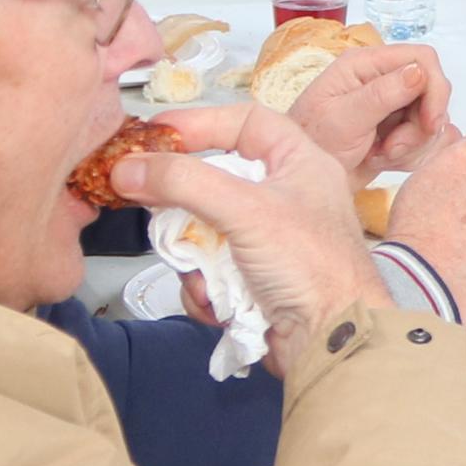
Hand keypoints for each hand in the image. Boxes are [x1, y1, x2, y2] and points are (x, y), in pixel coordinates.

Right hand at [113, 103, 385, 363]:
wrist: (333, 343)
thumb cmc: (316, 270)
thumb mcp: (246, 211)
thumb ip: (184, 183)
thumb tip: (133, 168)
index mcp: (300, 164)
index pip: (245, 122)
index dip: (201, 122)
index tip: (157, 134)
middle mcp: (285, 197)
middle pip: (212, 181)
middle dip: (185, 206)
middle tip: (156, 207)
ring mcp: (267, 241)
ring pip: (203, 232)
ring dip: (194, 259)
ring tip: (206, 274)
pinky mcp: (253, 279)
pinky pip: (208, 272)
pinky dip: (205, 289)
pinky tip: (219, 302)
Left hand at [278, 43, 455, 178]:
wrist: (304, 181)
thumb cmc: (312, 145)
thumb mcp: (343, 119)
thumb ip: (382, 94)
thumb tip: (419, 71)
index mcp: (365, 65)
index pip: (421, 58)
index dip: (434, 88)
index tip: (429, 122)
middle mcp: (381, 79)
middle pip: (431, 91)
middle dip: (420, 125)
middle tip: (393, 147)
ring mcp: (391, 105)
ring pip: (431, 119)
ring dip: (413, 144)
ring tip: (380, 155)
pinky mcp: (397, 130)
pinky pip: (425, 140)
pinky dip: (412, 155)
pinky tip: (384, 160)